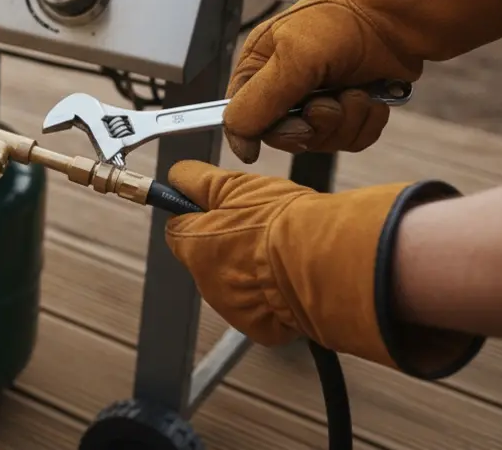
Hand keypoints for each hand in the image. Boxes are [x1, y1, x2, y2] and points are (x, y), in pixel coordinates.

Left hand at [164, 161, 484, 378]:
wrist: (322, 265)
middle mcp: (204, 280)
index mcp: (193, 245)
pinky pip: (259, 307)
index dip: (197, 215)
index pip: (178, 228)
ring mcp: (231, 307)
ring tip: (283, 252)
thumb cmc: (280, 223)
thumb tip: (178, 175)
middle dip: (227, 243)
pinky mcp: (259, 326)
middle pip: (207, 257)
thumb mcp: (235, 185)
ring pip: (234, 282)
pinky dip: (270, 295)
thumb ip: (198, 180)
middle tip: (260, 228)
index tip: (216, 207)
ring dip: (249, 269)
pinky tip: (290, 279)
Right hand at [225, 0, 501, 163]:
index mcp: (258, 70)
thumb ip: (259, 101)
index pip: (243, 119)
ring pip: (323, 142)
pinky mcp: (351, 108)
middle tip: (330, 101)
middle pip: (286, 137)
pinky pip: (352, 139)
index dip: (266, 133)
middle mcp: (284, 87)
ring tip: (356, 91)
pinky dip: (366, 122)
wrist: (400, 15)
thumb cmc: (342, 20)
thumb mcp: (292, 59)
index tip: (295, 132)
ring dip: (346, 121)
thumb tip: (236, 138)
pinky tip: (372, 98)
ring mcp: (319, 99)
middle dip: (315, 125)